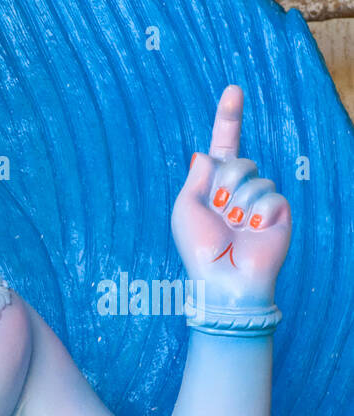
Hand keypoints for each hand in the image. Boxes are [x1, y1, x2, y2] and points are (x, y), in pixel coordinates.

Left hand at [172, 85, 291, 307]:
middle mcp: (236, 189)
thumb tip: (208, 152)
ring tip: (234, 227)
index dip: (228, 118)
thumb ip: (196, 177)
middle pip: (237, 162)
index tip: (233, 90)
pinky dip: (257, 213)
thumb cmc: (199, 248)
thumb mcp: (185, 209)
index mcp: (211, 186)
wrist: (223, 278)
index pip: (223, 146)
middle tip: (218, 211)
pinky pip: (270, 195)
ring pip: (255, 179)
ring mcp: (258, 200)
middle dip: (225, 184)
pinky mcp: (277, 212)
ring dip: (238, 204)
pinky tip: (253, 230)